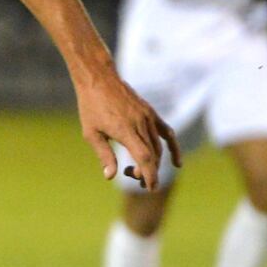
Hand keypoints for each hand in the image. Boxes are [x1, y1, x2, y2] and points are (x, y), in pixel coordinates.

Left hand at [75, 66, 180, 186]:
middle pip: (152, 155)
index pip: (144, 157)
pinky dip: (172, 147)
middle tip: (134, 178)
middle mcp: (140, 124)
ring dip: (153, 162)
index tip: (150, 188)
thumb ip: (104, 155)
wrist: (99, 79)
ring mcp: (148, 117)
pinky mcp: (150, 113)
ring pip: (158, 146)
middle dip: (146, 171)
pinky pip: (166, 132)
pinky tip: (176, 162)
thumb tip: (111, 176)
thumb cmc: (91, 107)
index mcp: (125, 130)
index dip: (149, 174)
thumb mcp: (91, 134)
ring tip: (140, 172)